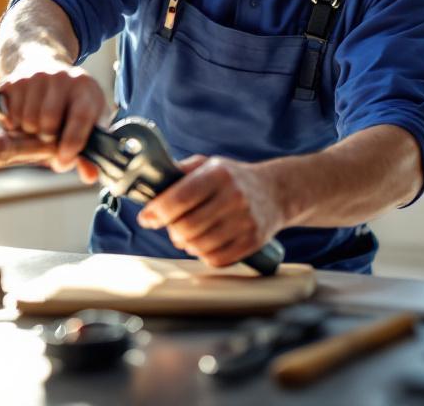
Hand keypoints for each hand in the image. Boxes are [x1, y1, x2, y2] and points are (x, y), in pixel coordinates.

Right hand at [0, 59, 105, 183]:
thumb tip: (89, 177)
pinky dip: (14, 127)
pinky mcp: (12, 81)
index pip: (81, 117)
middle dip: (47, 140)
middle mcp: (60, 77)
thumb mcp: (89, 122)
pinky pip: (8, 116)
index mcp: (86, 88)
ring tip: (37, 130)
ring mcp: (34, 76)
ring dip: (29, 135)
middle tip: (49, 141)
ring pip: (26, 120)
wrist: (46, 69)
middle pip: (48, 121)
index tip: (64, 160)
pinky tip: (23, 121)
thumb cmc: (72, 104)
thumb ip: (89, 152)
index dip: (72, 144)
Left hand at [137, 156, 285, 267]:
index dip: (157, 211)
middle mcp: (234, 196)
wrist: (277, 191)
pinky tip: (205, 243)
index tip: (146, 218)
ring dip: (186, 244)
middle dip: (171, 230)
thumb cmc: (234, 179)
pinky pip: (216, 259)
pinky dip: (203, 255)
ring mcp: (245, 221)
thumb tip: (150, 185)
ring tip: (187, 235)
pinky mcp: (253, 241)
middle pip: (187, 226)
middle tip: (170, 227)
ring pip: (199, 246)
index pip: (180, 197)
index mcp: (219, 174)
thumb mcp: (209, 164)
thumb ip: (180, 172)